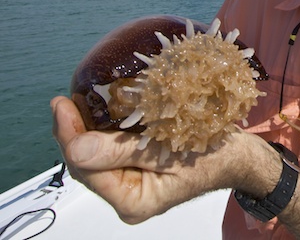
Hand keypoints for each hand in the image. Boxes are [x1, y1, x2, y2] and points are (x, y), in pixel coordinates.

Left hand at [50, 96, 251, 223]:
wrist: (239, 156)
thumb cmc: (212, 154)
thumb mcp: (168, 151)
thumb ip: (122, 152)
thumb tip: (76, 148)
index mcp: (134, 200)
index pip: (87, 169)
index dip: (69, 135)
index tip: (61, 103)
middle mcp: (128, 195)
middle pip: (86, 165)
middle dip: (73, 132)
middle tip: (65, 99)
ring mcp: (133, 182)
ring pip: (96, 156)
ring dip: (85, 129)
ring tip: (77, 101)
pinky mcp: (139, 167)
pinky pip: (112, 150)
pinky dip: (104, 129)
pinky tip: (100, 110)